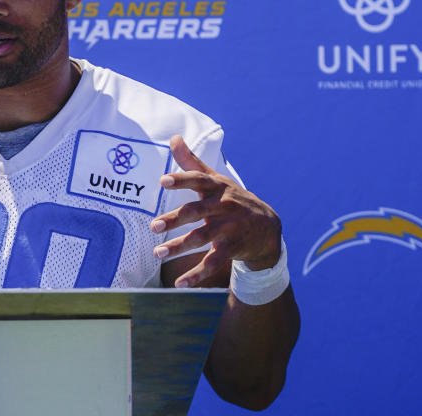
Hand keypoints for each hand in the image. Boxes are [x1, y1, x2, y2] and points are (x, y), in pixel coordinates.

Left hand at [151, 135, 280, 287]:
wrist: (268, 228)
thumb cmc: (232, 199)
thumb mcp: (216, 180)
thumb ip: (192, 162)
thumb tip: (174, 137)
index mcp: (217, 188)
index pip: (198, 180)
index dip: (182, 179)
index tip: (163, 180)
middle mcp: (223, 207)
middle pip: (196, 211)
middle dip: (175, 219)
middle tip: (154, 226)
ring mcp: (229, 229)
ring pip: (202, 238)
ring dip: (180, 247)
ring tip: (157, 253)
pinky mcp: (233, 249)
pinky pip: (213, 263)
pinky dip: (197, 275)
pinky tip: (180, 284)